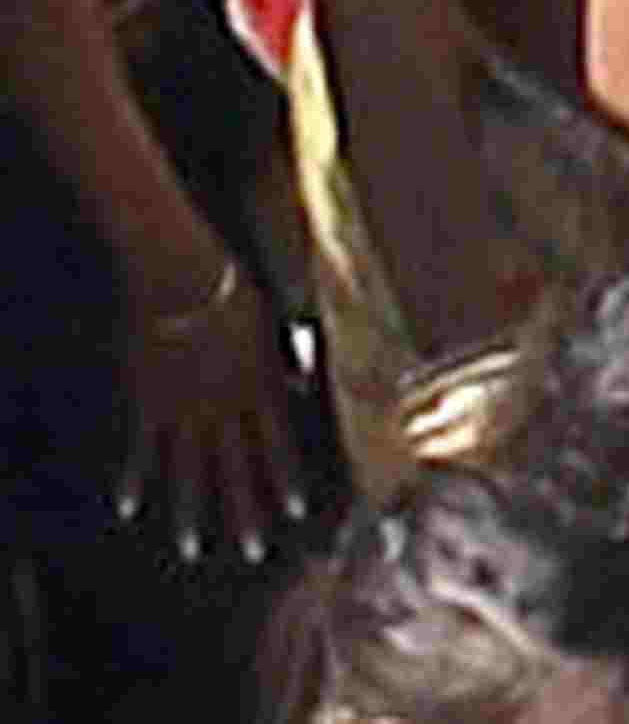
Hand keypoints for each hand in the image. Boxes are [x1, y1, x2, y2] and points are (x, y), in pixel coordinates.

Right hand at [116, 263, 307, 564]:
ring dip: (192, 513)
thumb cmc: (230, 287)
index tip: (295, 512)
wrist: (181, 273)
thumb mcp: (269, 323)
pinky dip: (134, 479)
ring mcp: (184, 409)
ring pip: (189, 472)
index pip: (277, 445)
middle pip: (237, 469)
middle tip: (256, 551)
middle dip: (246, 511)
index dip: (285, 480)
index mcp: (259, 385)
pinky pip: (140, 449)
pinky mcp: (148, 401)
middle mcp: (225, 407)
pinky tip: (129, 507)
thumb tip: (302, 386)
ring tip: (194, 548)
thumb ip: (285, 361)